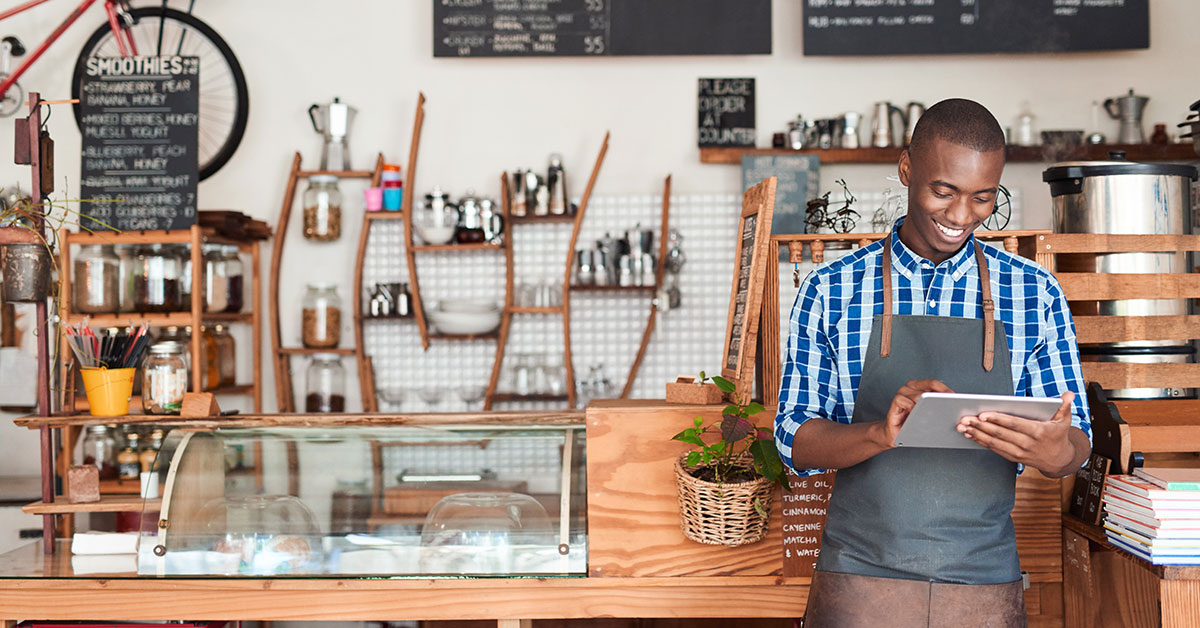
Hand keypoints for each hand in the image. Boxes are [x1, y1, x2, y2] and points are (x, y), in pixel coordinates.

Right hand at [873, 379, 953, 449]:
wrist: (896, 434)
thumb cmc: (913, 424)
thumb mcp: (928, 414)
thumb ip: (937, 407)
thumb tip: (954, 405)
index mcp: (920, 386)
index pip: (936, 384)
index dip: (946, 391)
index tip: (955, 399)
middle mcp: (911, 387)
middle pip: (929, 385)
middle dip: (940, 396)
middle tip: (948, 405)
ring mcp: (903, 393)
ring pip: (919, 394)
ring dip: (927, 404)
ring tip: (932, 412)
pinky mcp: (896, 401)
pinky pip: (906, 401)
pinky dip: (912, 408)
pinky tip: (916, 414)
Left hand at [957, 391, 1076, 473]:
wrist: (1059, 460)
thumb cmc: (1058, 436)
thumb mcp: (1065, 421)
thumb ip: (1065, 406)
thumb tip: (1069, 393)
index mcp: (1038, 432)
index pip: (1015, 424)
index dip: (999, 420)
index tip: (983, 414)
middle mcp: (1027, 444)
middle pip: (1001, 434)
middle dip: (981, 426)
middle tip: (965, 419)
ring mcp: (1019, 452)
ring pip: (995, 443)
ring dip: (977, 435)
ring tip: (963, 426)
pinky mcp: (1013, 457)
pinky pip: (994, 449)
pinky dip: (981, 442)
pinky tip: (970, 435)